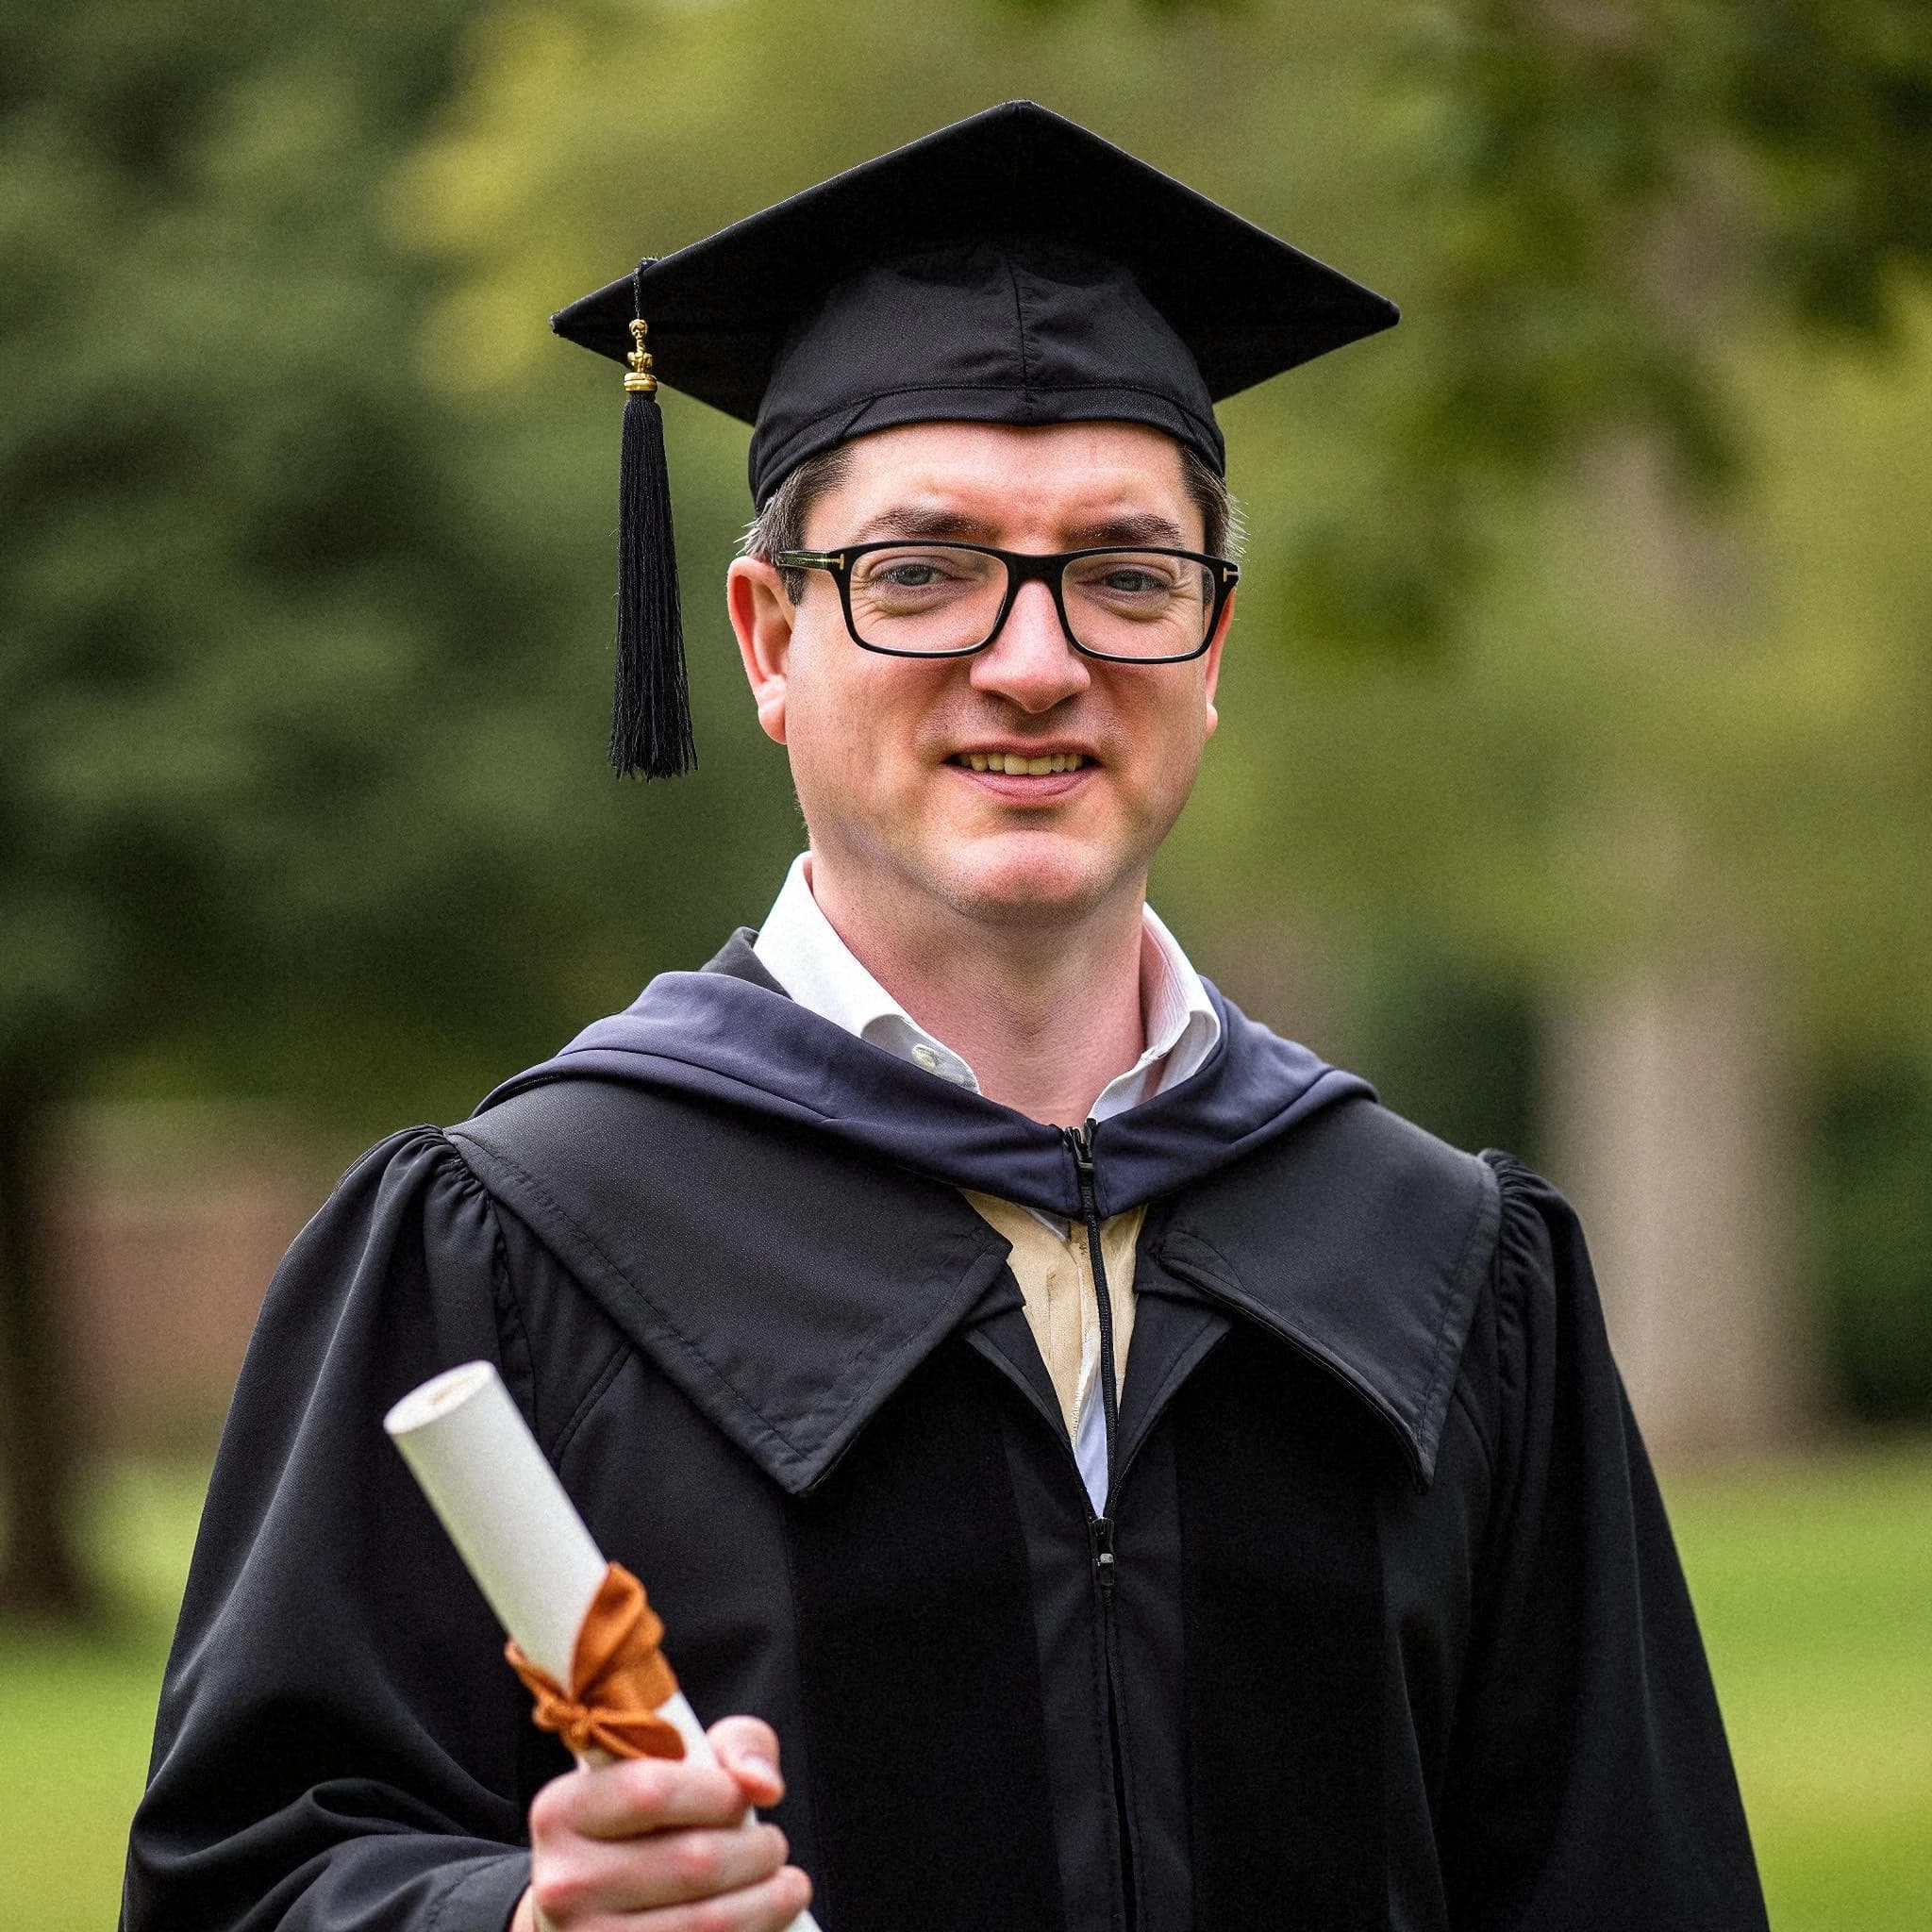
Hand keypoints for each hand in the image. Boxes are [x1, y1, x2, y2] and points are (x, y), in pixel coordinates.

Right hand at [513, 1717, 812, 1930]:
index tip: (744, 1799)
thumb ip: (734, 1747)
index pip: (652, 1792)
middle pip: (691, 1862)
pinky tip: (765, 1916)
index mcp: (563, 1810)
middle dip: (757, 1851)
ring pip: (705, 1923)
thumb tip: (763, 1785)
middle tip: (774, 1845)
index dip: (718, 1794)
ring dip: (767, 1901)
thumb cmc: (649, 1821)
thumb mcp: (681, 1762)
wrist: (595, 1907)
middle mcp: (564, 1883)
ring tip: (787, 1885)